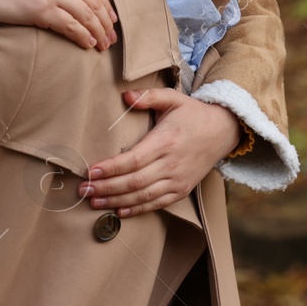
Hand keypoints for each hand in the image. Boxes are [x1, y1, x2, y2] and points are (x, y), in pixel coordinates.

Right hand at [0, 0, 116, 49]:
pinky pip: (70, 25)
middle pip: (92, 0)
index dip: (102, 2)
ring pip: (85, 14)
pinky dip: (82, 36)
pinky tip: (88, 44)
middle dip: (105, 20)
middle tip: (111, 35)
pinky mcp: (41, 11)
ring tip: (103, 44)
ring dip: (98, 31)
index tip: (109, 16)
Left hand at [79, 89, 241, 215]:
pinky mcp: (182, 190)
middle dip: (106, 188)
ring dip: (116, 201)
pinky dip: (137, 209)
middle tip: (83, 190)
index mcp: (165, 141)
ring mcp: (177, 180)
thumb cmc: (193, 114)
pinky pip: (157, 204)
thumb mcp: (173, 99)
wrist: (223, 131)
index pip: (132, 160)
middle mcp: (171, 164)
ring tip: (94, 202)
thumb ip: (149, 97)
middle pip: (133, 182)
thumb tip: (126, 95)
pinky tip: (119, 210)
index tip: (90, 172)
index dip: (110, 169)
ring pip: (143, 196)